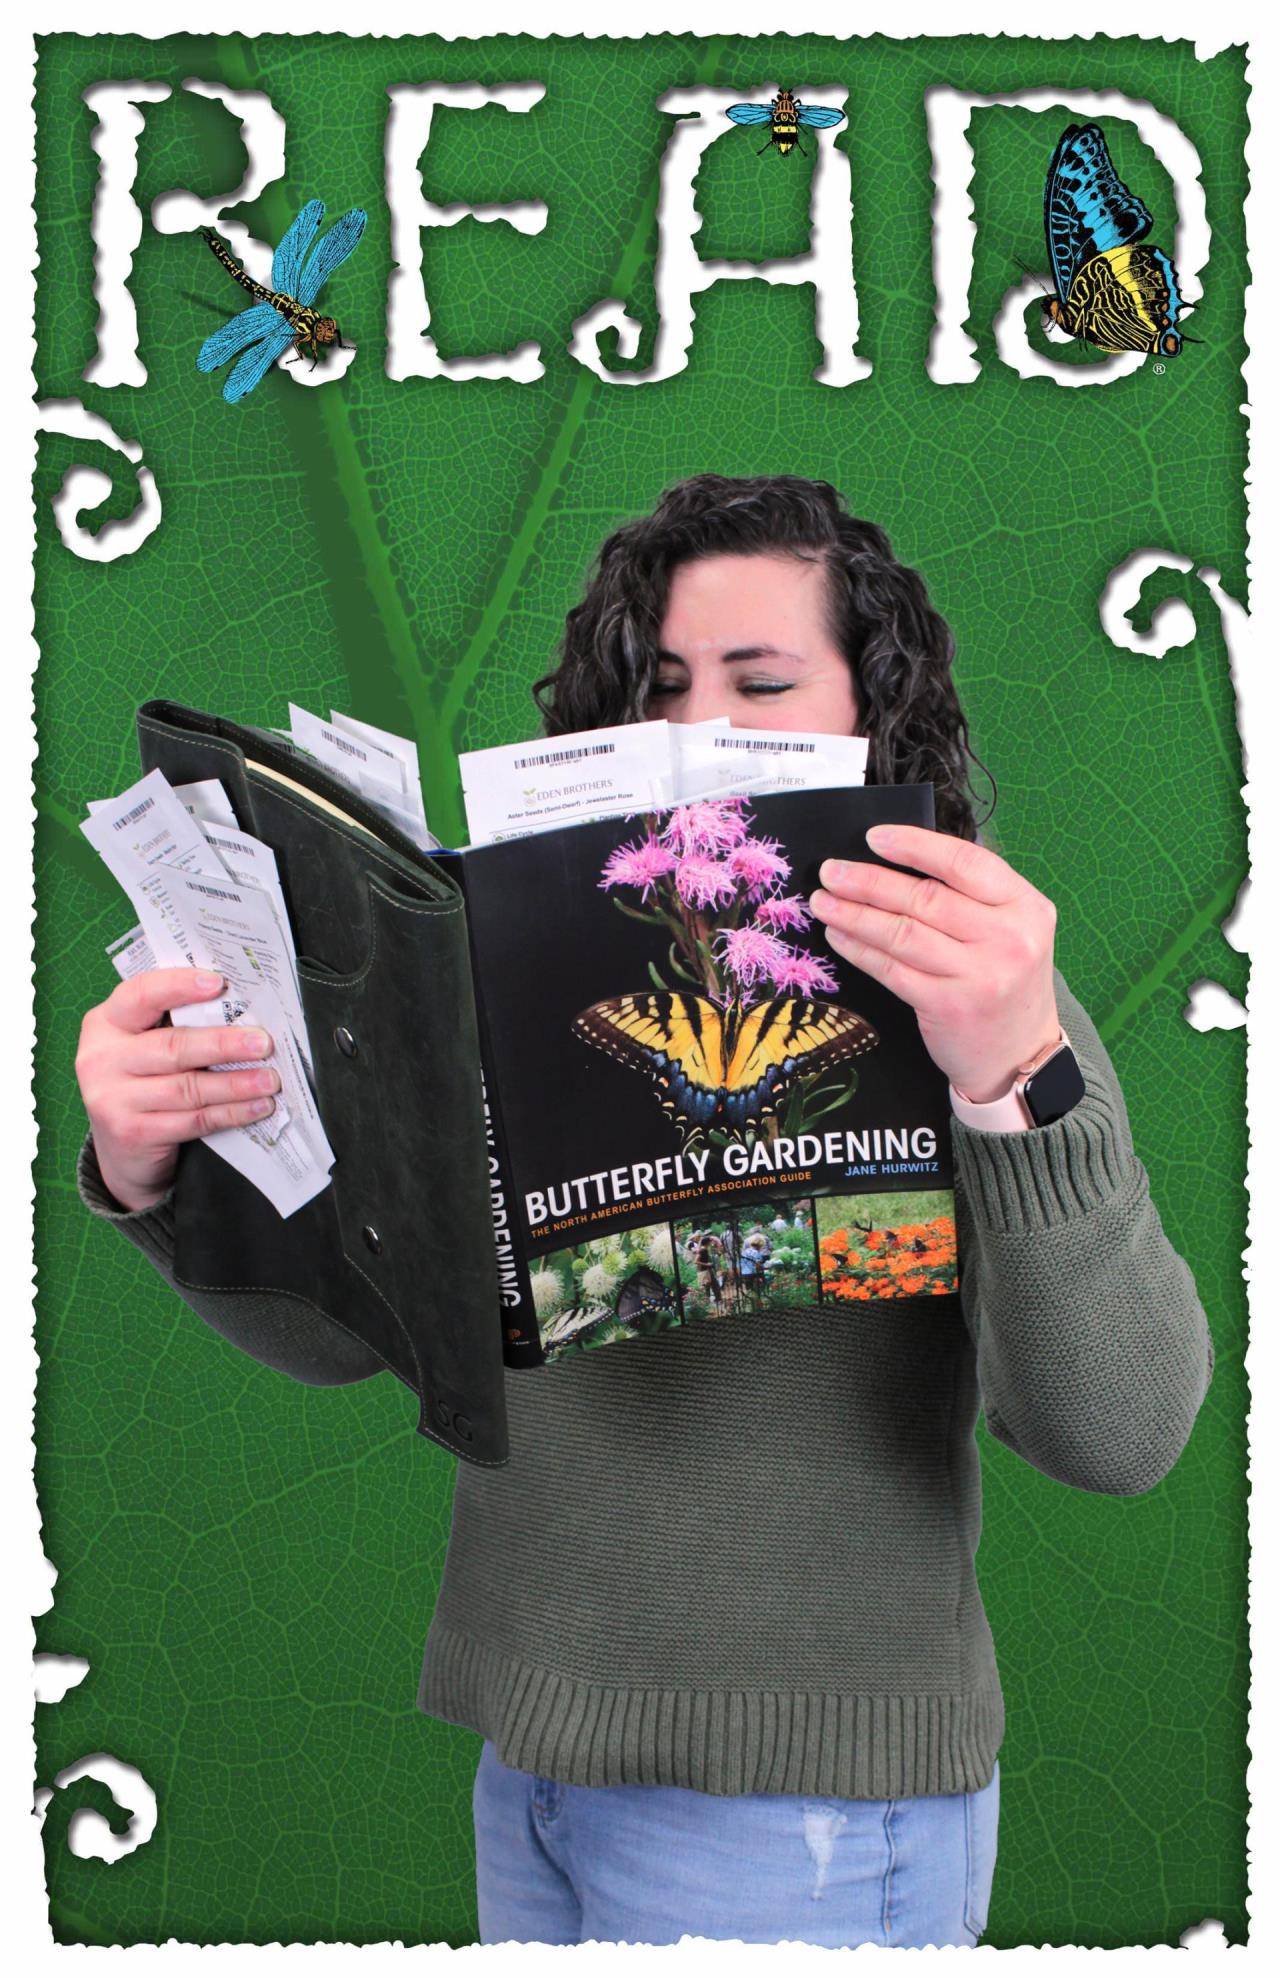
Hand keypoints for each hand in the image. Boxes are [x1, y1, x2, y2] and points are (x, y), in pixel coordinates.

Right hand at [75, 968, 279, 1211]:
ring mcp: (113, 1099)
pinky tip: (257, 1107)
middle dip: (225, 1043)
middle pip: (173, 1046)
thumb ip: (173, 1024)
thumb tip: (239, 1008)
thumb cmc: (142, 1082)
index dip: (179, 986)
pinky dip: (231, 1113)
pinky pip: (193, 1120)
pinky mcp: (133, 1134)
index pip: (140, 994)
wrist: (119, 1148)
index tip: (220, 984)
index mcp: (105, 1023)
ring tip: (270, 1079)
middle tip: (264, 1043)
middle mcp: (102, 1059)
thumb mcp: (142, 1046)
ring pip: (188, 1088)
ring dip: (236, 1083)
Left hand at [810, 824, 1060, 1102]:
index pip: (965, 862)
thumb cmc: (1004, 980)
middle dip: (869, 880)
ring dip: (855, 914)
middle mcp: (1008, 938)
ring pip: (903, 932)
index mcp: (1026, 906)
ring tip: (824, 902)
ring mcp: (980, 975)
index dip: (915, 846)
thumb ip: (970, 895)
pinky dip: (860, 950)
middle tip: (831, 872)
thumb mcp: (1010, 929)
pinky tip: (840, 937)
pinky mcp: (949, 1006)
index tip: (874, 838)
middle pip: (925, 897)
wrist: (1020, 1054)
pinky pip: (893, 969)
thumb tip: (896, 859)